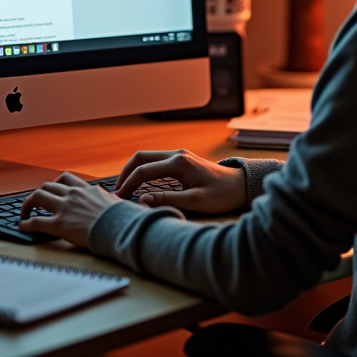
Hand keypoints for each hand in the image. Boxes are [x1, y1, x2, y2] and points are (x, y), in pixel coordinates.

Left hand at [18, 172, 121, 247]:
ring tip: (25, 212)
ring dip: (28, 204)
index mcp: (87, 189)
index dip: (56, 185)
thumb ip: (117, 202)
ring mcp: (65, 208)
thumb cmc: (125, 219)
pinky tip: (23, 226)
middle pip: (48, 186)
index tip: (52, 191)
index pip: (66, 179)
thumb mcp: (122, 203)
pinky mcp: (59, 224)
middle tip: (36, 202)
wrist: (122, 229)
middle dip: (39, 193)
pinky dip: (26, 223)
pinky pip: (36, 221)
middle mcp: (73, 194)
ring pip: (38, 196)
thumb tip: (136, 203)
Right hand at [114, 149, 245, 213]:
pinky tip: (140, 183)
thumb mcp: (195, 201)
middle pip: (141, 158)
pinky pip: (156, 161)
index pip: (144, 171)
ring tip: (124, 188)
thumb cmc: (221, 195)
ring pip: (147, 157)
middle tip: (116, 191)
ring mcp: (179, 155)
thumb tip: (142, 200)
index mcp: (178, 163)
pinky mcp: (181, 160)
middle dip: (125, 174)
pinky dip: (143, 170)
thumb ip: (167, 199)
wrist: (240, 185)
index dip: (128, 185)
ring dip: (133, 170)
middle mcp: (176, 154)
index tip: (119, 198)